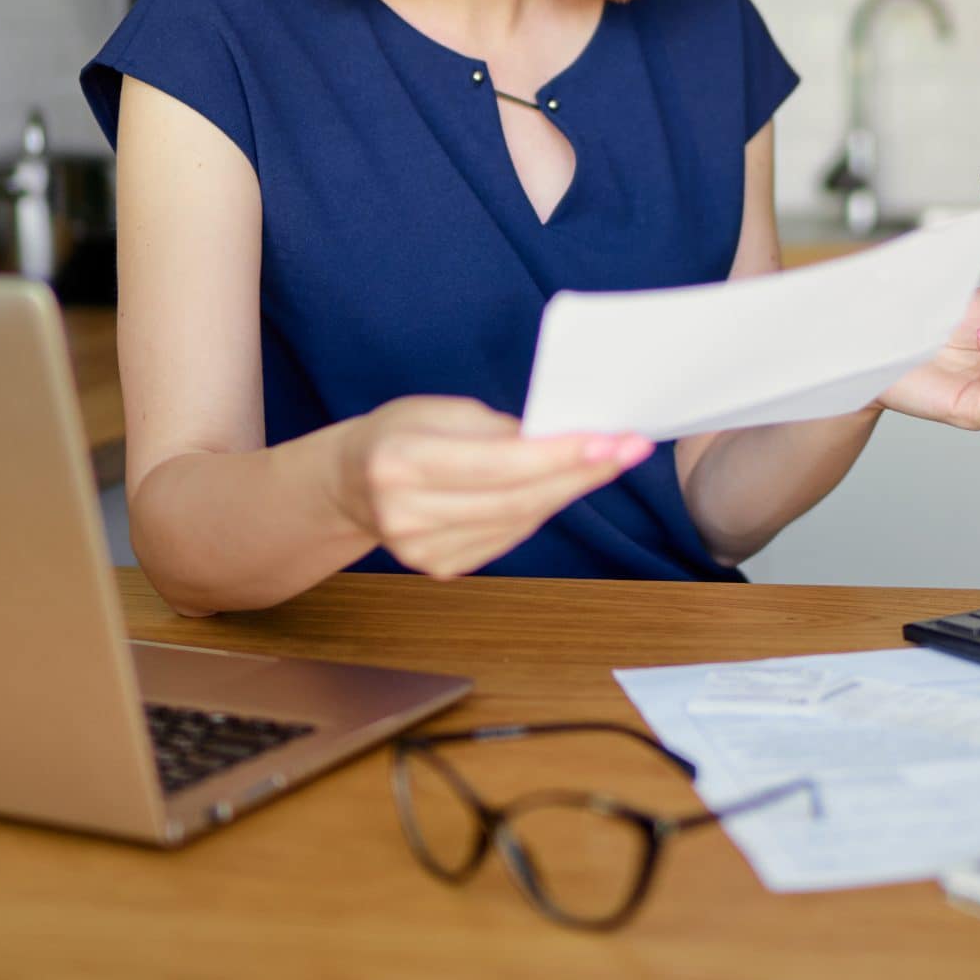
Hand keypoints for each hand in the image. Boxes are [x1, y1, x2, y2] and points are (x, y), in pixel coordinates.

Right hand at [334, 396, 652, 578]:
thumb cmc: (398, 434)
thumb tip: (563, 439)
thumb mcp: (437, 411)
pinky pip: (508, 535)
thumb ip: (496, 430)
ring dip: (569, 489)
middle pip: (517, 498)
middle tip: (630, 449)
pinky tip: (564, 484)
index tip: (611, 439)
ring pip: (519, 521)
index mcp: (399, 463)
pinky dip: (541, 508)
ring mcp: (422, 551)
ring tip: (608, 460)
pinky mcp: (440, 568)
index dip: (559, 454)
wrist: (349, 485)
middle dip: (581, 472)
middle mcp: (406, 514)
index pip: (498, 463)